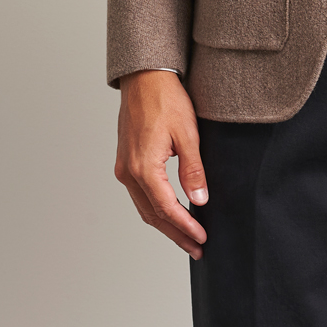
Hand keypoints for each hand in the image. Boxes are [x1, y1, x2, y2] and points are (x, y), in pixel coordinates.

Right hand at [114, 70, 208, 259]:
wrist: (145, 78)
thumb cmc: (166, 100)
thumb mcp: (188, 134)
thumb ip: (193, 169)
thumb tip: (200, 199)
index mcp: (143, 168)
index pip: (166, 209)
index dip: (185, 227)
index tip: (202, 238)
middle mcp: (128, 172)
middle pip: (152, 215)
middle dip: (176, 234)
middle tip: (197, 247)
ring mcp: (124, 168)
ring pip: (144, 207)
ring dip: (165, 224)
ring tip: (187, 236)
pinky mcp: (126, 161)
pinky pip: (140, 194)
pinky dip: (156, 208)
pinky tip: (171, 211)